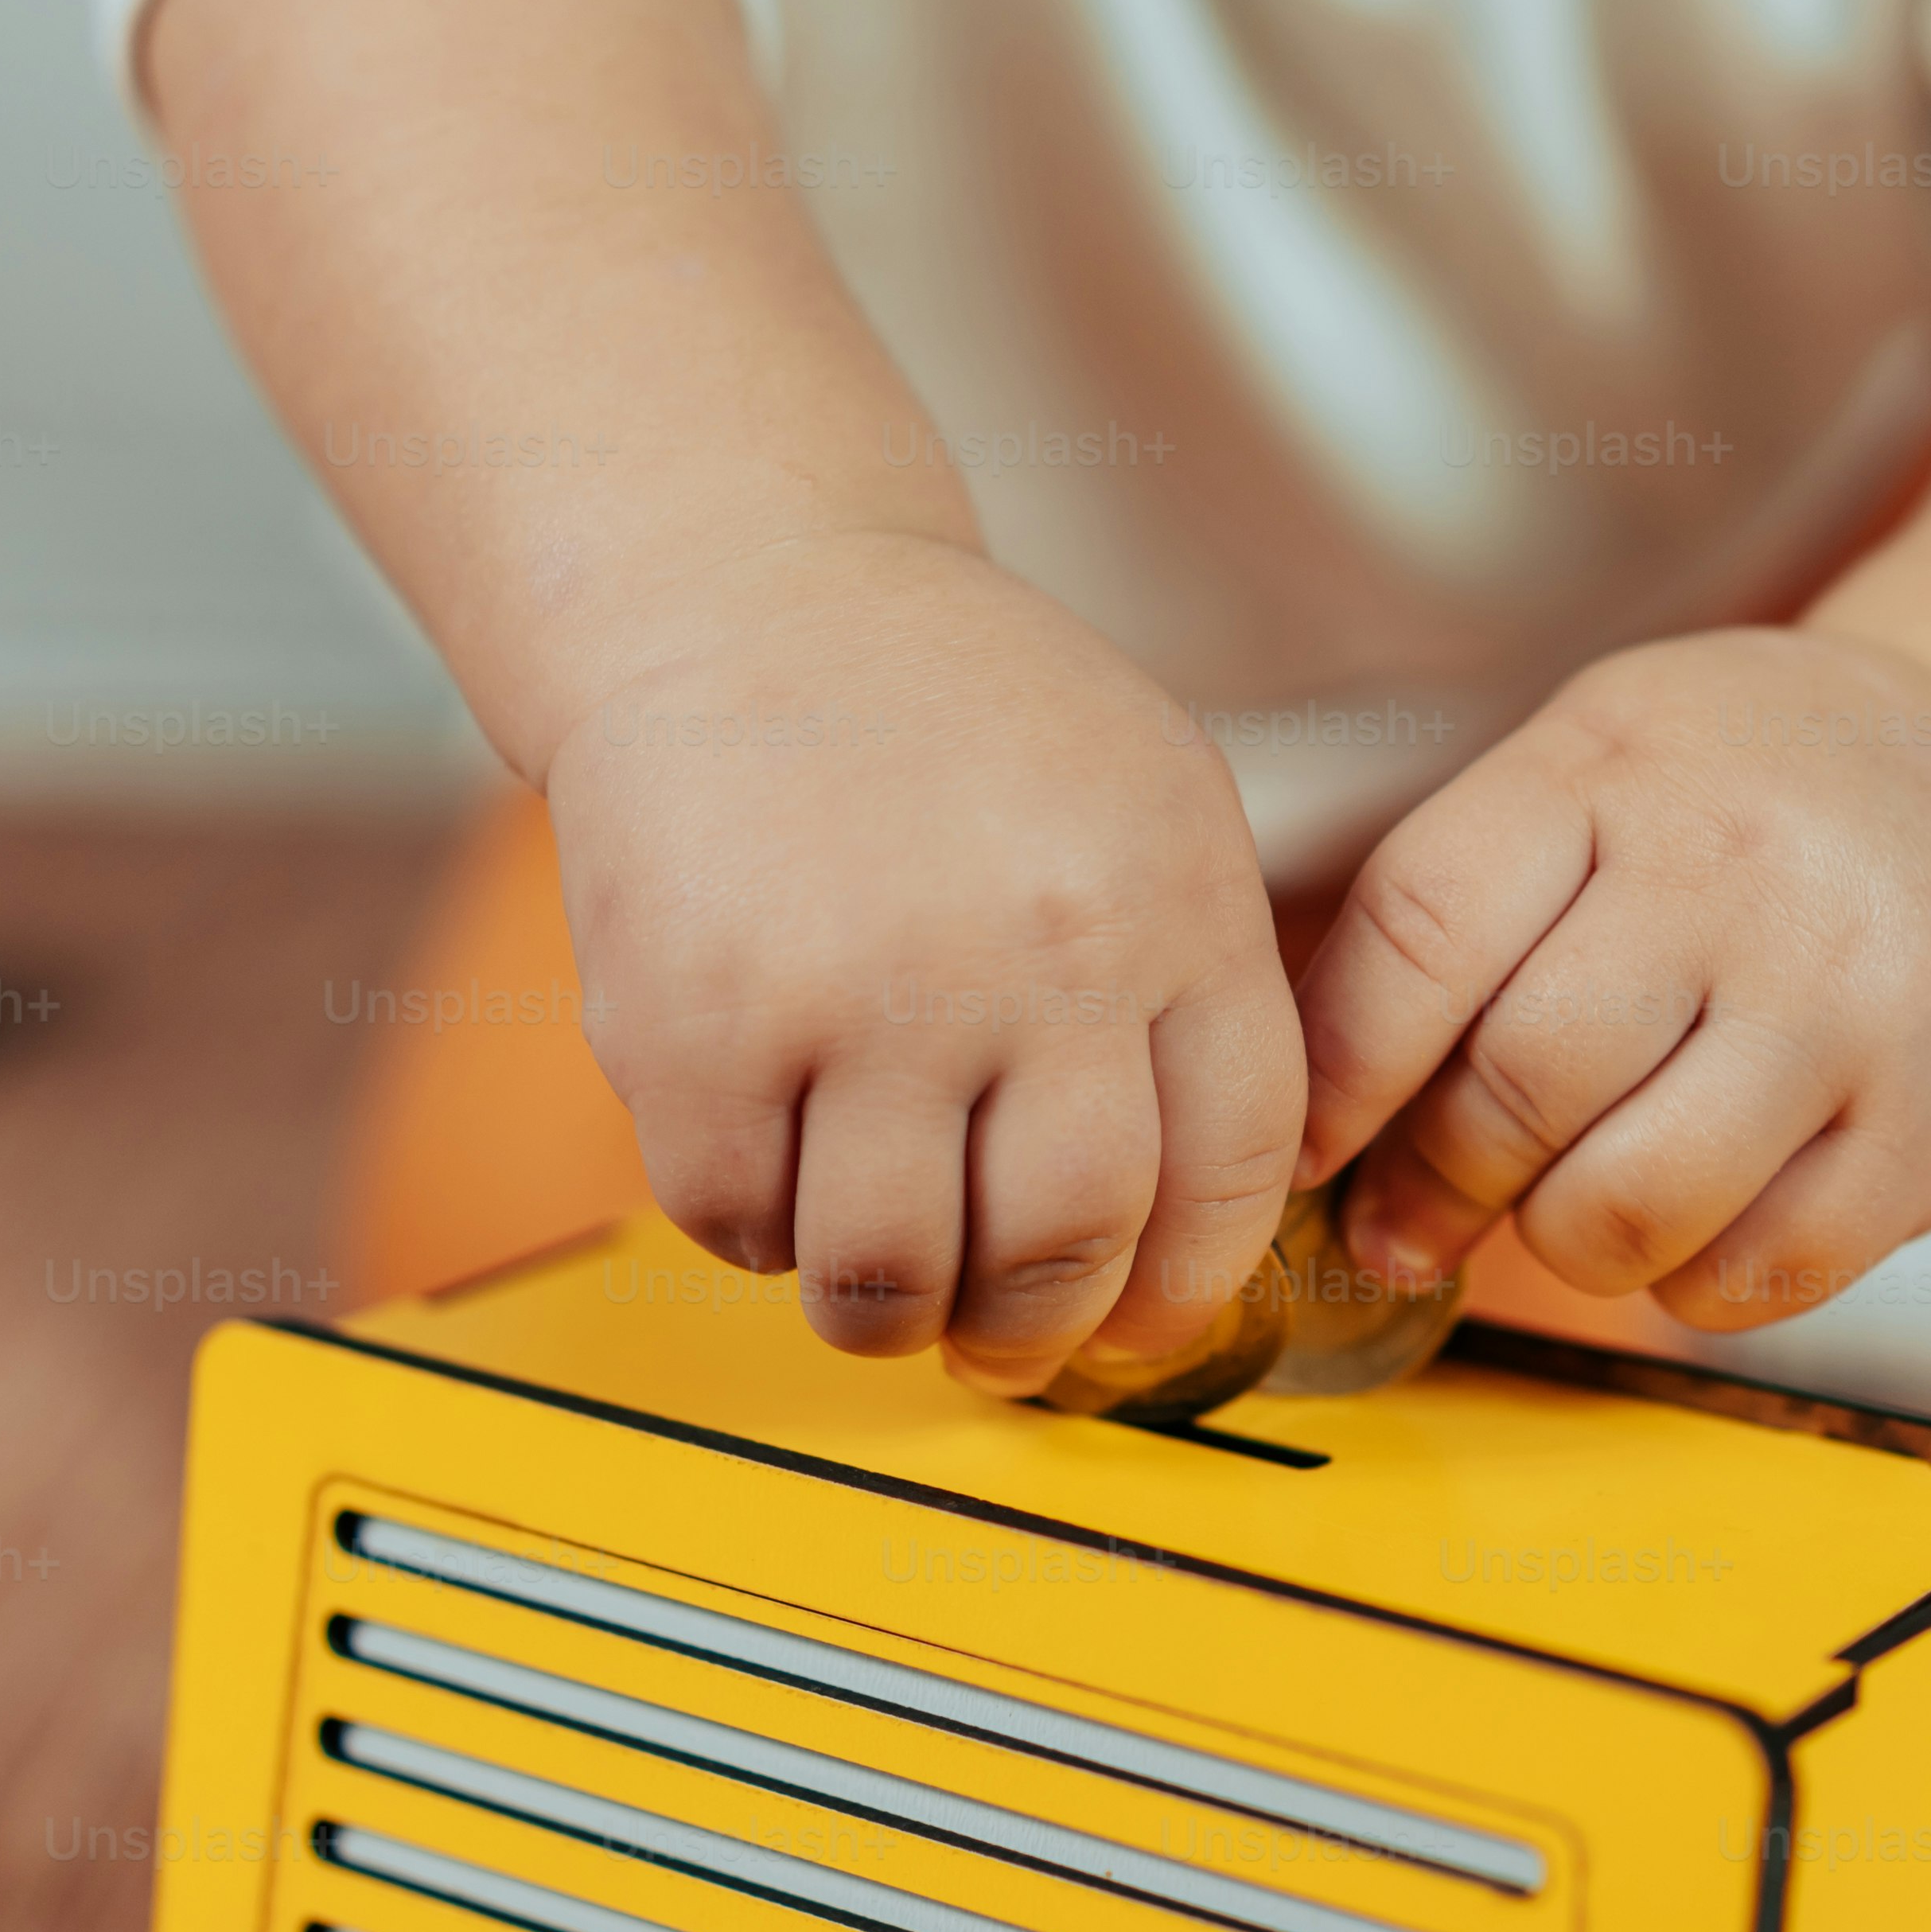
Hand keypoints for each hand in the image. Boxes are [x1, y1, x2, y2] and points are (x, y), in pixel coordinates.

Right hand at [538, 529, 1305, 1390]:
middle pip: (1065, 1244)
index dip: (1185, 1289)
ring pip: (892, 1270)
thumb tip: (1202, 1223)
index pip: (1230, 1167)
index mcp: (1169, 897)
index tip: (1140, 1327)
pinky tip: (773, 1166)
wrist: (740, 591)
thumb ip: (1195, 986)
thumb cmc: (954, 714)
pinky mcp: (700, 1024)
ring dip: (888, 1312)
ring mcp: (859, 992)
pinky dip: (755, 1232)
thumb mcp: (1147, 798)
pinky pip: (738, 1220)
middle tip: (1001, 1340)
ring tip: (883, 1282)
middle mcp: (1031, 950)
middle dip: (1033, 1331)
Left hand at [1290, 626, 1930, 1328]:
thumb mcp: (1600, 762)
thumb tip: (1320, 1125)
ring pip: (1620, 1209)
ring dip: (1560, 1241)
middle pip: (1516, 1087)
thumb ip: (1463, 907)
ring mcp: (1849, 1009)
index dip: (1341, 1070)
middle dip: (1440, 1180)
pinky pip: (1751, 1280)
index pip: (1422, 931)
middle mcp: (1740, 877)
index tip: (1317, 1142)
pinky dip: (1688, 1281)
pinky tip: (1694, 1216)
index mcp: (1619, 763)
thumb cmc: (1756, 793)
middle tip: (1426, 1207)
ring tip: (1570, 1201)